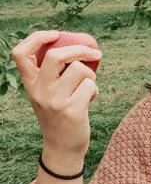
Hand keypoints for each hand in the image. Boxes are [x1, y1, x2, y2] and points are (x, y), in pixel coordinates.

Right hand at [10, 30, 101, 155]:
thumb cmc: (59, 116)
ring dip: (91, 75)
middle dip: (79, 50)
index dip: (37, 38)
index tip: (55, 35)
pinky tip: (90, 99)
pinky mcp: (72, 110)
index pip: (21, 54)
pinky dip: (95, 89)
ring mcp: (55, 101)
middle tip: (95, 53)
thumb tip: (77, 48)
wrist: (62, 148)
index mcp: (31, 84)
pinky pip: (91, 86)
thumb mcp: (47, 95)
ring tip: (88, 86)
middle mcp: (39, 91)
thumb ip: (53, 75)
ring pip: (79, 70)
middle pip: (55, 56)